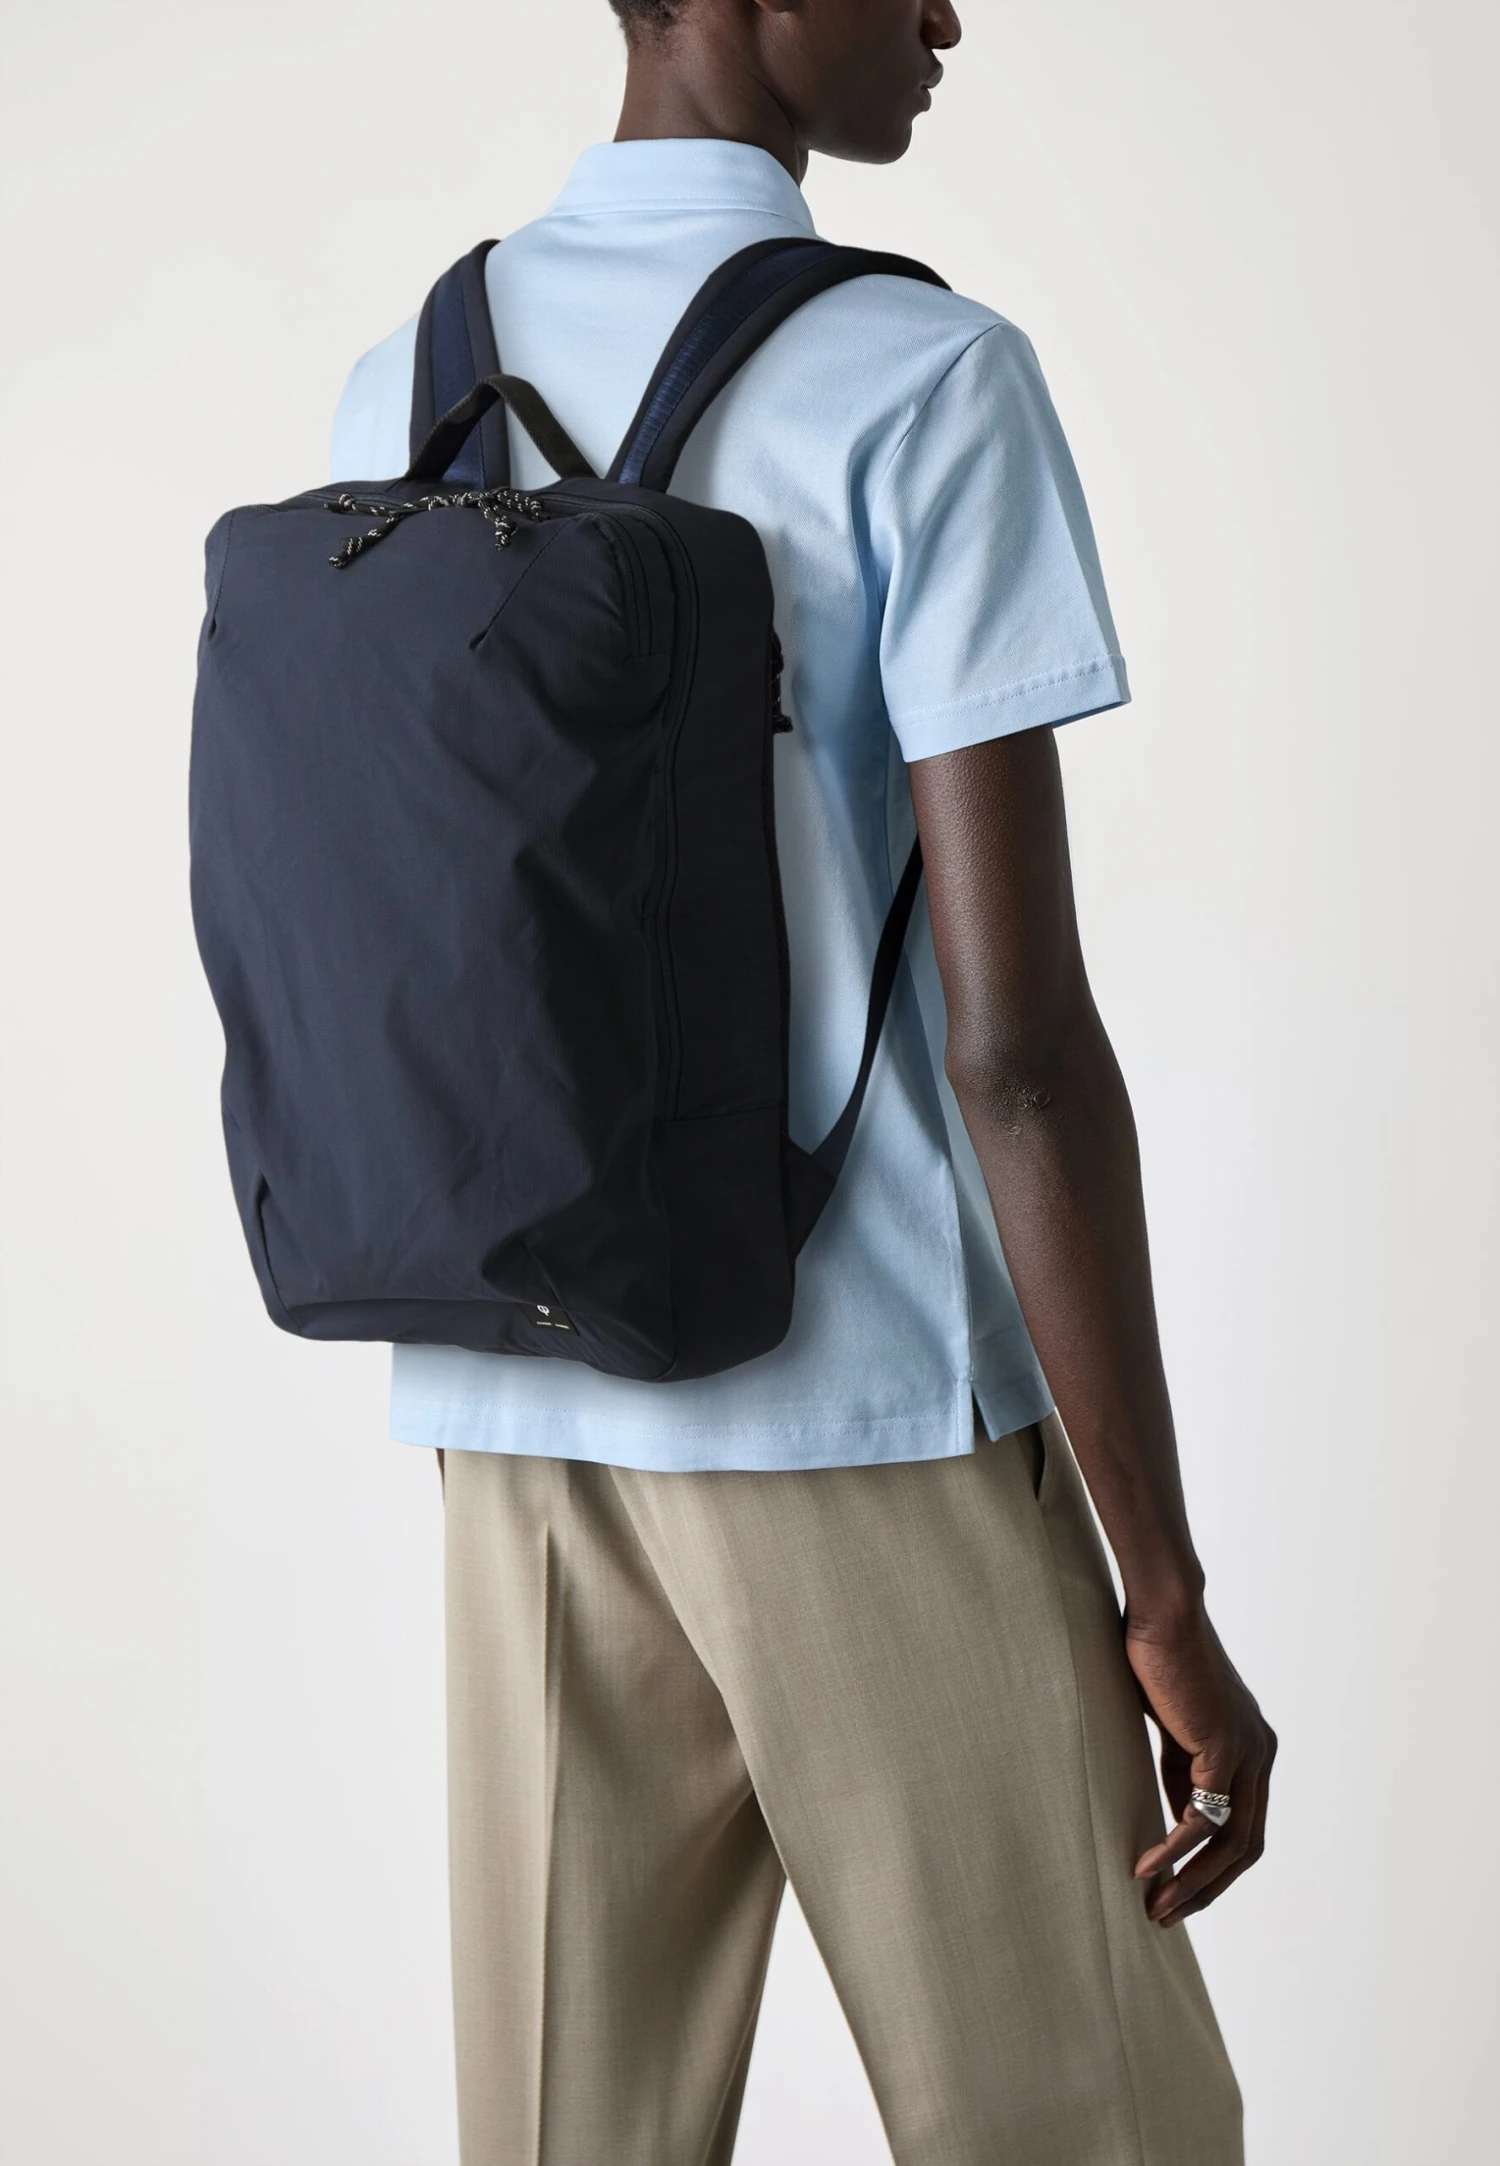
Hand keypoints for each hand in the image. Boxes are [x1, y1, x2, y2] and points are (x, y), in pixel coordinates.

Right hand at [1126, 1603, 1274, 1925]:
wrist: (1163, 1612)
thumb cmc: (1159, 1659)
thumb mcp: (1174, 1728)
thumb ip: (1183, 1770)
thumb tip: (1179, 1821)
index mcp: (1252, 1750)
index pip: (1244, 1829)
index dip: (1215, 1870)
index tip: (1179, 1894)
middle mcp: (1261, 1755)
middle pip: (1245, 1847)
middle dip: (1206, 1888)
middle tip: (1167, 1916)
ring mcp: (1248, 1752)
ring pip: (1230, 1841)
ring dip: (1192, 1881)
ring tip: (1157, 1906)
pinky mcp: (1224, 1746)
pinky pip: (1202, 1816)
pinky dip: (1176, 1848)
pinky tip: (1148, 1865)